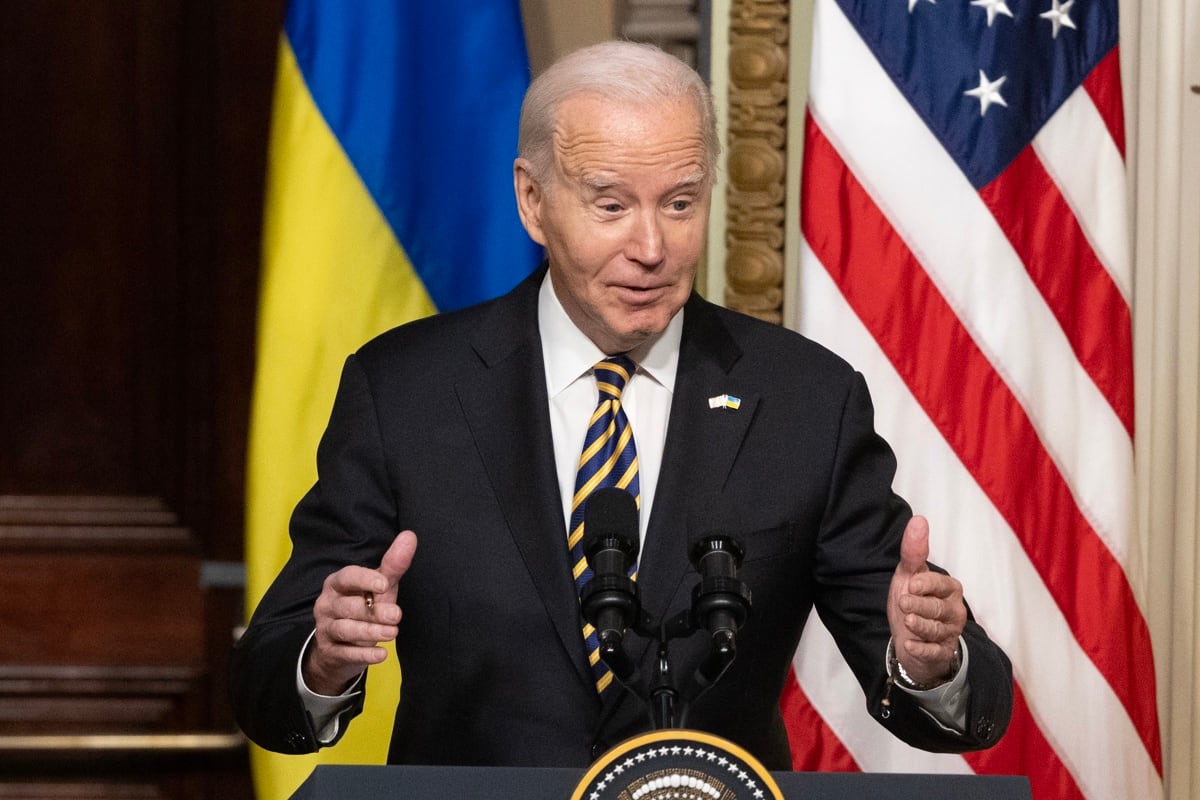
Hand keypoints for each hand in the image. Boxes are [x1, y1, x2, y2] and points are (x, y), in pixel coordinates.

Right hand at [303, 530, 417, 694]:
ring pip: (345, 629)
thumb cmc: (364, 606)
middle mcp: (327, 603)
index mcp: (337, 583)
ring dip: (370, 632)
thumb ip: (393, 565)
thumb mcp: (379, 586)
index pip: (347, 577)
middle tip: (397, 615)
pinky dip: (363, 655)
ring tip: (393, 632)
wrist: (341, 645)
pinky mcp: (329, 651)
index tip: (384, 584)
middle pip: (348, 606)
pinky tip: (381, 654)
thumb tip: (410, 536)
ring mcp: (325, 628)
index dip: (365, 579)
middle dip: (373, 612)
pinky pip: (345, 653)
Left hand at [887, 516, 965, 686]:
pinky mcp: (942, 653)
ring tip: (907, 622)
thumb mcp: (908, 575)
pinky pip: (935, 653)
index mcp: (949, 588)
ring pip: (937, 630)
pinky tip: (909, 645)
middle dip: (920, 605)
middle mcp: (954, 610)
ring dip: (920, 626)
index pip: (941, 584)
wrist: (910, 638)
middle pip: (938, 608)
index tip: (910, 584)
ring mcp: (950, 633)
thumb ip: (914, 550)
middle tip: (904, 602)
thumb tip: (919, 520)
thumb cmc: (912, 601)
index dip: (925, 584)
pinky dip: (922, 649)